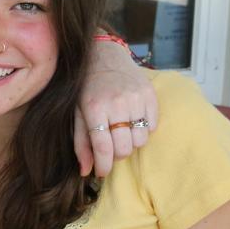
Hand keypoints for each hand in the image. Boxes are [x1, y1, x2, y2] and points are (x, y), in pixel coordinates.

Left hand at [74, 40, 158, 176]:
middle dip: (117, 155)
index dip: (103, 165)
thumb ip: (80, 142)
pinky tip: (132, 121)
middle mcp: (117, 103)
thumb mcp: (77, 113)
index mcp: (94, 108)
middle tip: (111, 149)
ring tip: (121, 133)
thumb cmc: (86, 89)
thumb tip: (85, 171)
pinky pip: (152, 126)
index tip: (101, 172)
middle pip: (124, 148)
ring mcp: (136, 98)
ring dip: (131, 143)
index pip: (103, 147)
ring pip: (140, 140)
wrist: (104, 56)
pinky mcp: (150, 94)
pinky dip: (143, 130)